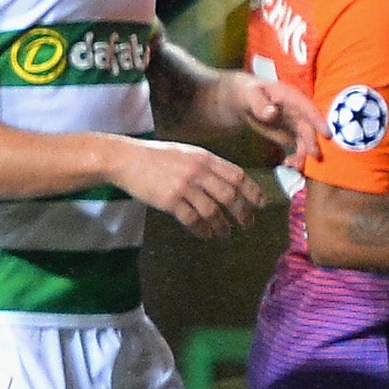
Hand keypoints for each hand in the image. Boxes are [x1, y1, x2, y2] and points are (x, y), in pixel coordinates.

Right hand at [106, 137, 266, 238]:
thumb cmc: (156, 157)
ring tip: (225, 233)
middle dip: (242, 212)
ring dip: (222, 225)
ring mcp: (183, 186)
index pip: (237, 175)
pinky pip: (192, 219)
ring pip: (212, 211)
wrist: (126, 159)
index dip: (253, 191)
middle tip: (248, 223)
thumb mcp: (187, 154)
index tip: (261, 204)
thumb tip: (229, 183)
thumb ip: (207, 165)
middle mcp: (197, 171)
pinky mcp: (169, 201)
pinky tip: (205, 234)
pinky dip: (202, 230)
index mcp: (205, 158)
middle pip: (230, 195)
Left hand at [222, 70, 321, 163]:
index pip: (309, 109)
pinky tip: (287, 164)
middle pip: (310, 129)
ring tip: (294, 166)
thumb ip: (260, 105)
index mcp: (293, 98)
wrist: (249, 100)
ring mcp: (298, 124)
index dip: (319, 121)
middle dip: (313, 144)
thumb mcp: (252, 96)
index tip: (328, 135)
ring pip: (306, 142)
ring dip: (304, 155)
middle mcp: (300, 112)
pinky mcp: (293, 135)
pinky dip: (296, 158)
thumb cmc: (251, 93)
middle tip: (314, 158)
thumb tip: (272, 113)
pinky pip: (299, 148)